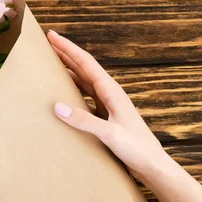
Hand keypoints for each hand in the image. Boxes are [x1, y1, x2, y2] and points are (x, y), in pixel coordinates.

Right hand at [47, 30, 168, 181]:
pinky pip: (85, 95)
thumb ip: (84, 120)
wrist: (153, 166)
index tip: (52, 36)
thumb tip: (57, 106)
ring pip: (84, 80)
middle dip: (65, 53)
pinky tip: (63, 92)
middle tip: (48, 42)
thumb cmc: (138, 149)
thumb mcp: (111, 134)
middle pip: (83, 67)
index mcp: (111, 91)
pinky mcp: (105, 115)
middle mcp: (109, 93)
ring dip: (68, 69)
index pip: (85, 63)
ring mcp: (107, 104)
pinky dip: (72, 88)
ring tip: (52, 62)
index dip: (68, 48)